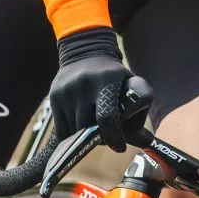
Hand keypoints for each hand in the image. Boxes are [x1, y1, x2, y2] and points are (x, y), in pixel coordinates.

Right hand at [49, 27, 135, 151]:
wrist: (85, 50)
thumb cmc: (115, 76)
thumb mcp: (132, 85)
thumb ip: (139, 111)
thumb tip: (144, 141)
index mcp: (108, 80)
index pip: (107, 117)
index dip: (113, 137)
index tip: (119, 147)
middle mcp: (85, 84)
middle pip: (89, 127)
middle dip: (98, 137)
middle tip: (106, 135)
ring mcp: (67, 90)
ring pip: (74, 130)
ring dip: (84, 136)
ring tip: (92, 127)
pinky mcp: (55, 96)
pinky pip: (62, 128)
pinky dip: (71, 133)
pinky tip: (80, 124)